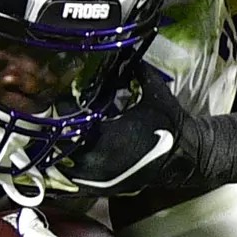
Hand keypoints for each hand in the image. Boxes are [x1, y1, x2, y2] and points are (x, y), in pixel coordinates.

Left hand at [55, 65, 205, 197]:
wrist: (186, 155)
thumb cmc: (169, 123)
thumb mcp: (154, 91)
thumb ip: (136, 69)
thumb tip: (125, 47)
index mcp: (108, 135)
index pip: (71, 124)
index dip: (61, 114)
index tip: (57, 104)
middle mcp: (100, 160)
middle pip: (61, 148)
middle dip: (55, 135)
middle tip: (50, 123)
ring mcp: (100, 178)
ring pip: (64, 170)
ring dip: (56, 156)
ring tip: (51, 141)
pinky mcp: (104, 189)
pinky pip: (74, 185)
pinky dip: (64, 175)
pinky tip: (60, 163)